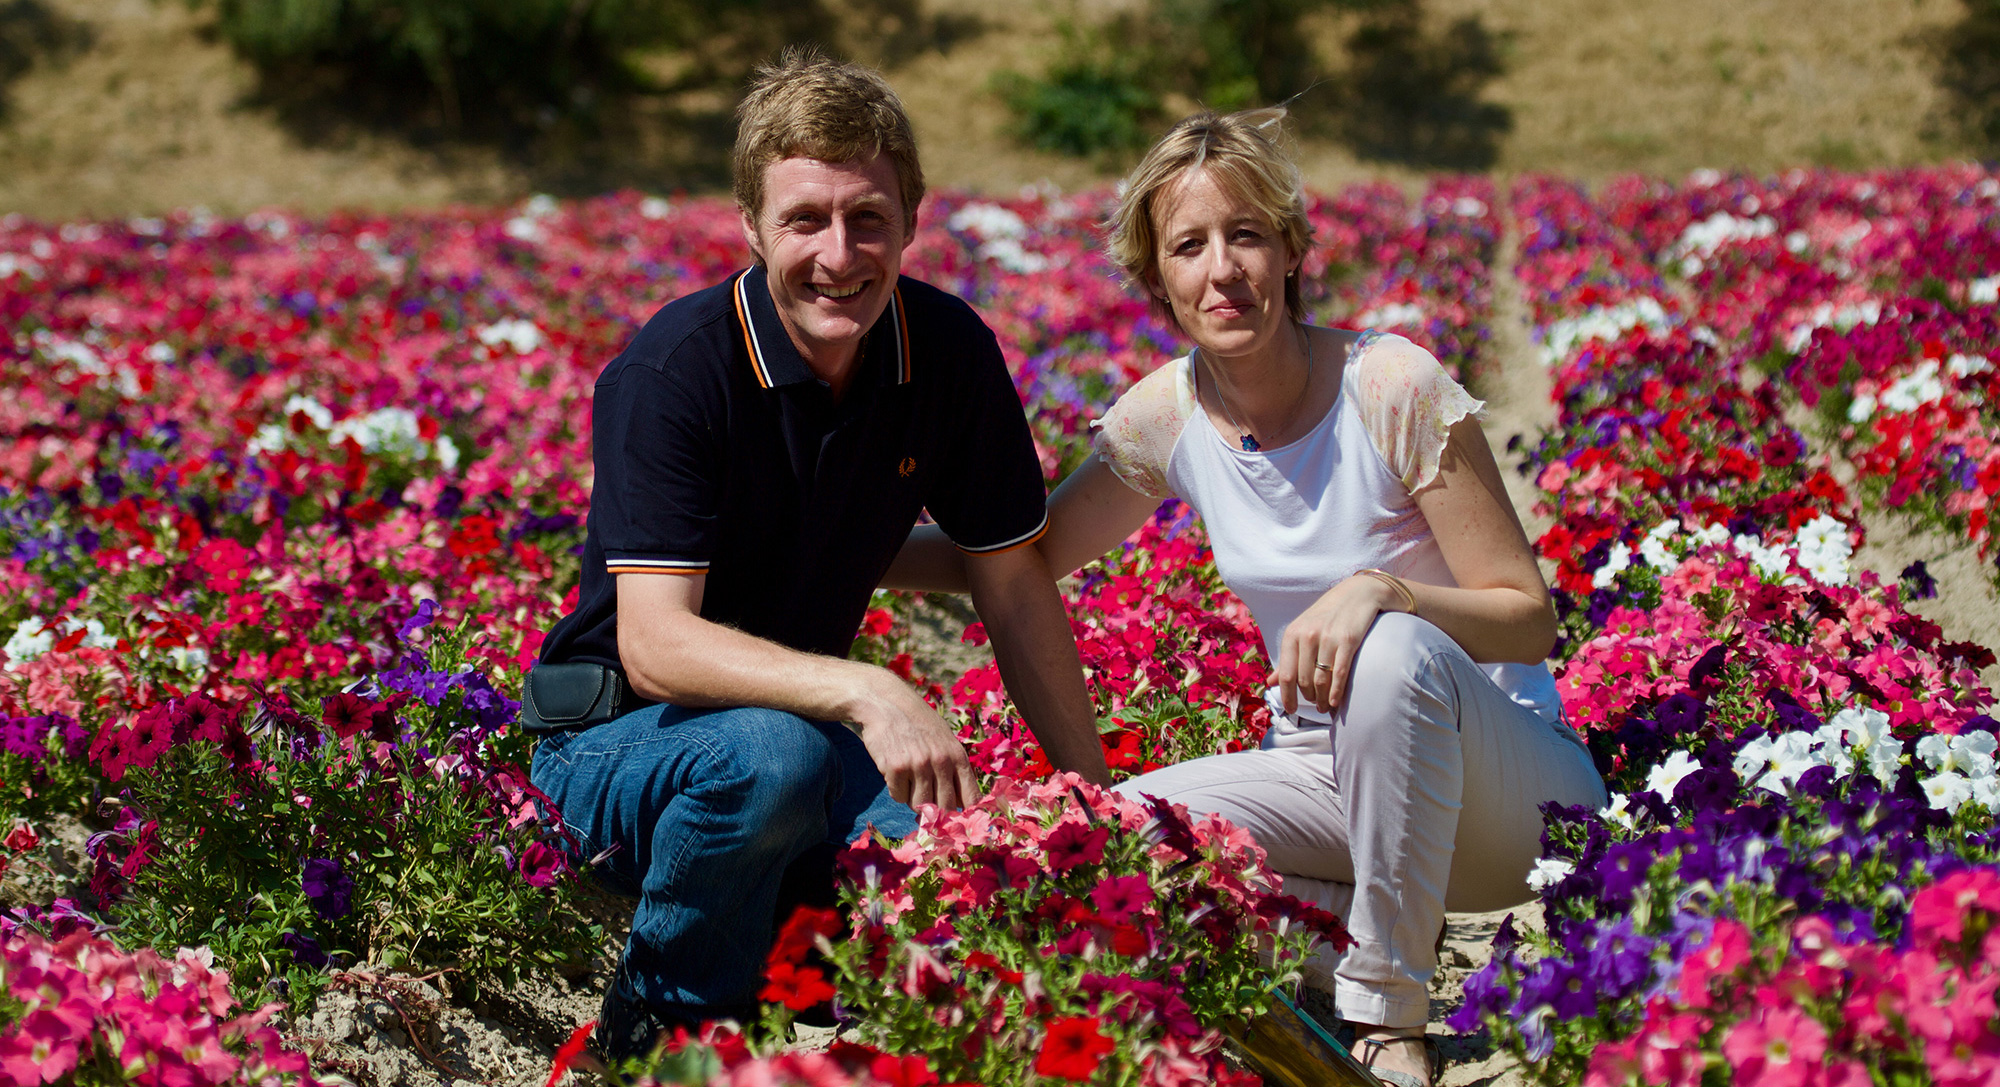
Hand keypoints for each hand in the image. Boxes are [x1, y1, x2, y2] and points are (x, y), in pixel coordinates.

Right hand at [849, 673, 978, 811]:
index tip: (957, 824)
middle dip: (936, 814)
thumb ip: (954, 770)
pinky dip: (896, 790)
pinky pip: (899, 797)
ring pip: (920, 806)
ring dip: (913, 800)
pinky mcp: (896, 768)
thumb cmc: (919, 725)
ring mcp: (918, 765)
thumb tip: (960, 806)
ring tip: (910, 781)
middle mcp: (941, 761)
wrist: (887, 704)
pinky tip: (895, 772)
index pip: (970, 798)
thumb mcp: (944, 741)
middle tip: (928, 809)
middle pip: (944, 808)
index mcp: (958, 756)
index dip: (965, 816)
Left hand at [1275, 574, 1407, 715]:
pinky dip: (1336, 692)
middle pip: (1304, 680)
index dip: (1287, 696)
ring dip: (1322, 699)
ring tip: (1324, 707)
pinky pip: (1339, 673)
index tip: (1291, 710)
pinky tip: (1335, 702)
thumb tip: (1269, 683)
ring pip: (1321, 680)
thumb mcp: (1302, 632)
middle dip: (1308, 698)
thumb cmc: (1327, 616)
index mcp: (1292, 634)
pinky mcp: (1348, 640)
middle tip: (1315, 707)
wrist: (1357, 594)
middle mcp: (1307, 636)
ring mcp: (1328, 638)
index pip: (1285, 674)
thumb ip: (1287, 658)